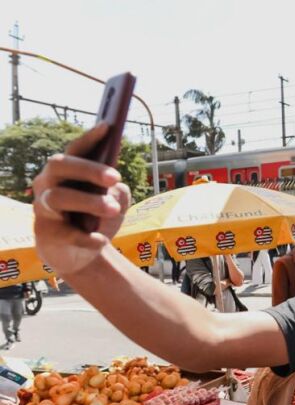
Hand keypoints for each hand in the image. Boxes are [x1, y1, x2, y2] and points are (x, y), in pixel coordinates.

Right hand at [33, 124, 130, 276]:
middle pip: (60, 165)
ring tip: (113, 209)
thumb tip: (113, 188)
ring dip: (89, 202)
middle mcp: (49, 184)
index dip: (90, 137)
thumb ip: (117, 190)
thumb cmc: (97, 217)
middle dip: (88, 168)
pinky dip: (87, 236)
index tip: (107, 126)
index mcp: (67, 171)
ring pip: (57, 197)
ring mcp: (44, 209)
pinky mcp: (47, 234)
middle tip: (116, 177)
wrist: (81, 254)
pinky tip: (101, 239)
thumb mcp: (115, 201)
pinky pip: (66, 233)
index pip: (75, 149)